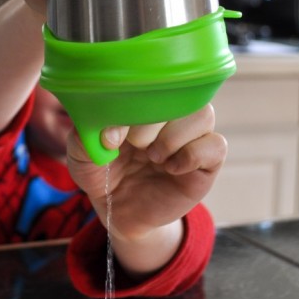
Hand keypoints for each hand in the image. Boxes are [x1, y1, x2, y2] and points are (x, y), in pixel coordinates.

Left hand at [66, 105, 226, 275]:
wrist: (118, 214)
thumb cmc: (103, 177)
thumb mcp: (82, 158)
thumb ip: (82, 138)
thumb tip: (106, 130)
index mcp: (142, 105)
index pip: (151, 83)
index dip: (133, 102)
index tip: (112, 132)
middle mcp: (170, 117)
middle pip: (181, 94)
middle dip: (153, 121)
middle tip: (135, 145)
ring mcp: (190, 139)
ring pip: (204, 115)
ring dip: (174, 136)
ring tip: (154, 157)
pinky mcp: (205, 165)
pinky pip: (216, 146)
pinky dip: (193, 154)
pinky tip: (171, 168)